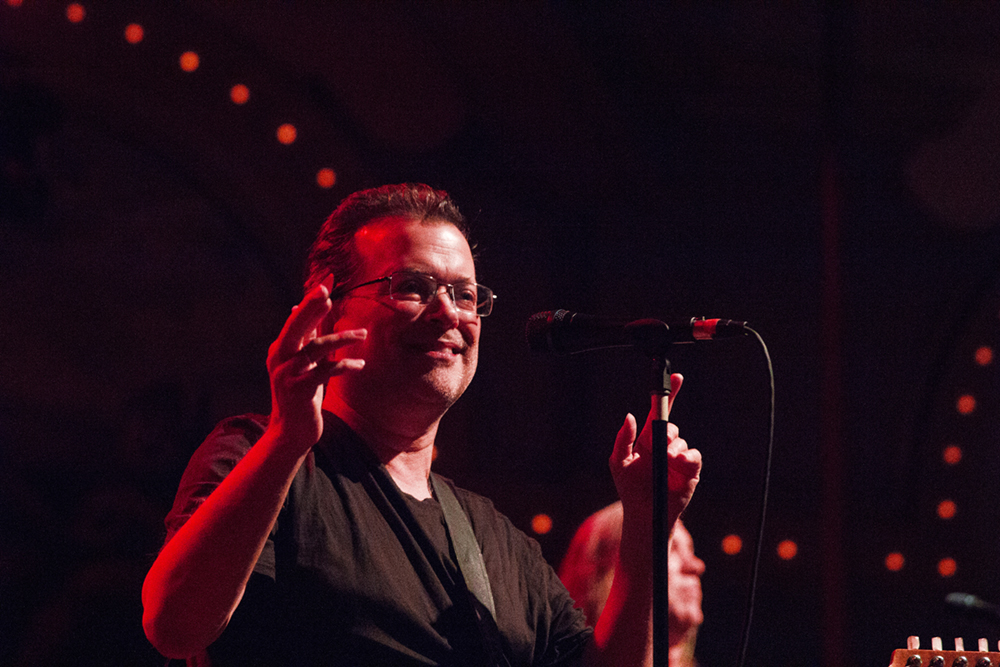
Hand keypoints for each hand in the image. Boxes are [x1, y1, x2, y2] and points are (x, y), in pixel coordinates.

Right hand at [265, 278, 365, 451]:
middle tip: (327, 292)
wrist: (290, 432)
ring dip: (342, 337)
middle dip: (312, 308)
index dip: (309, 303)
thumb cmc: (299, 395)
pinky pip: (326, 370)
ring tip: (363, 334)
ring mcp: (287, 374)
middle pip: (296, 327)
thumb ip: (302, 339)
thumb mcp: (300, 364)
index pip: (295, 321)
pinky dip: (345, 365)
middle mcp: (279, 359)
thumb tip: (297, 307)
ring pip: (316, 347)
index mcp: (280, 350)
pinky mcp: (299, 390)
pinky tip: (360, 364)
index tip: (324, 286)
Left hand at [610, 373, 701, 529]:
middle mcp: (665, 445)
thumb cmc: (629, 486)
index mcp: (647, 438)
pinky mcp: (691, 470)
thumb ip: (623, 438)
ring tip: (666, 461)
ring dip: (674, 449)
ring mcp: (678, 457)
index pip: (659, 412)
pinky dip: (687, 459)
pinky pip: (694, 456)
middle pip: (671, 426)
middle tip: (661, 445)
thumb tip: (630, 416)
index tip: (676, 378)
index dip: (668, 394)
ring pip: (682, 441)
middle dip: (667, 432)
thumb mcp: (619, 461)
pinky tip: (678, 465)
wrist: (644, 512)